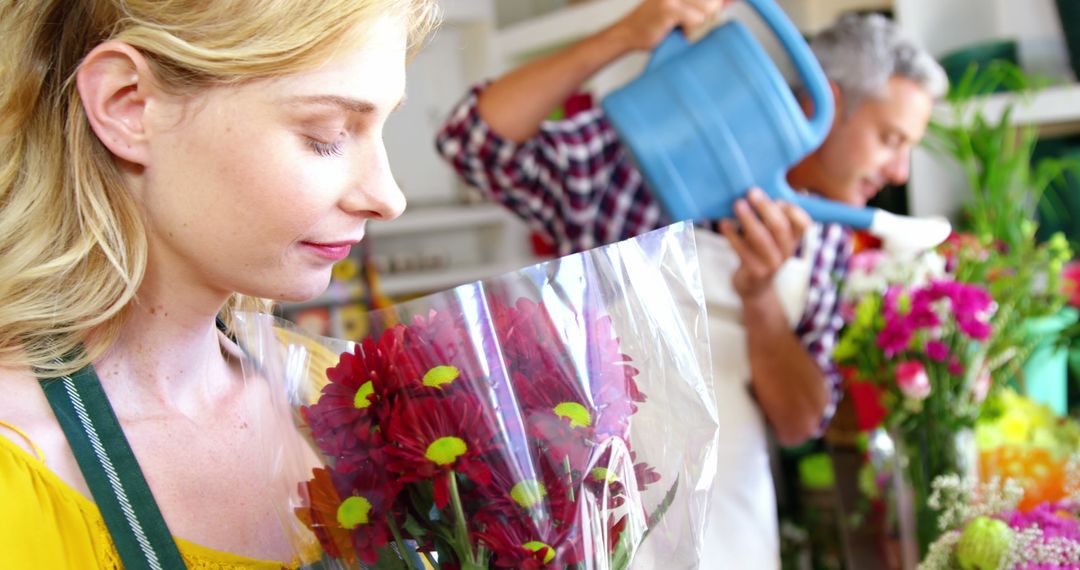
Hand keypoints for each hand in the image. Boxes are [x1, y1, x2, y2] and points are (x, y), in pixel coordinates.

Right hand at [609, 0, 734, 51]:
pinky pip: (695, 20)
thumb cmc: (657, 22)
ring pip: (708, 10)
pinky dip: (688, 29)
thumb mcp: (685, 6)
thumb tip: (731, 2)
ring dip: (697, 23)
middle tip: (687, 20)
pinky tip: (674, 29)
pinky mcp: (669, 8)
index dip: (716, 5)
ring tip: (680, 24)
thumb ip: (708, 3)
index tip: (694, 17)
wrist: (629, 33)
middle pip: (714, 1)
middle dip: (706, 14)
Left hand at [719, 188, 811, 300]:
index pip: (804, 224)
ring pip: (761, 238)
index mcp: (794, 239)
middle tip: (751, 192)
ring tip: (737, 204)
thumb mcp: (770, 235)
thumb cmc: (760, 251)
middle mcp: (787, 252)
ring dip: (748, 219)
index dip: (793, 210)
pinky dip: (732, 236)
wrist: (754, 288)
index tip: (778, 199)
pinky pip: (743, 251)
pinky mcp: (756, 272)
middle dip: (765, 207)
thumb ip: (769, 217)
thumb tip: (759, 189)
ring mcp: (772, 264)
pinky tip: (724, 224)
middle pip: (780, 227)